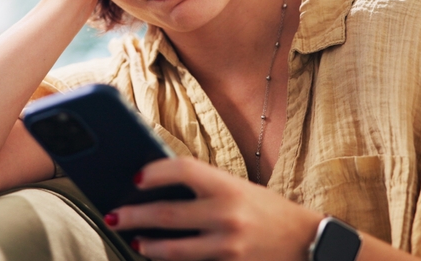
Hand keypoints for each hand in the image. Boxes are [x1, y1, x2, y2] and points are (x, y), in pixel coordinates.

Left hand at [107, 157, 322, 260]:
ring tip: (134, 242)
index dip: (153, 172)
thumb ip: (205, 188)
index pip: (181, 169)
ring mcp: (228, 247)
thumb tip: (158, 187)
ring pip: (173, 250)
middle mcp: (227, 215)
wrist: (308, 243)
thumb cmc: (267, 211)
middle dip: (133, 216)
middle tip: (112, 216)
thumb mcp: (239, 189)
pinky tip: (159, 258)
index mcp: (228, 186)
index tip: (135, 177)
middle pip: (167, 213)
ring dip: (148, 246)